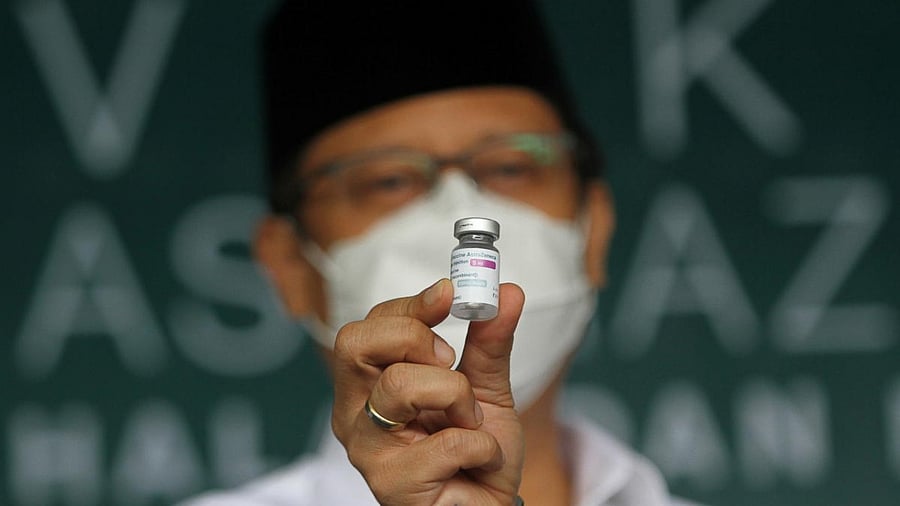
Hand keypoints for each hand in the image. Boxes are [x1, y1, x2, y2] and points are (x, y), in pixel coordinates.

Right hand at [330, 278, 525, 504]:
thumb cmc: (474, 452)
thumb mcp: (486, 387)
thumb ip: (490, 341)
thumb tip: (507, 291)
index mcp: (368, 384)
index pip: (367, 327)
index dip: (409, 305)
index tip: (450, 294)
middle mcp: (355, 413)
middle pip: (355, 343)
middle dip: (414, 338)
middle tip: (450, 362)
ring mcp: (368, 450)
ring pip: (400, 384)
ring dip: (457, 396)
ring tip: (471, 421)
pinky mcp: (391, 484)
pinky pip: (447, 443)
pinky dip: (481, 446)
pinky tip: (479, 461)